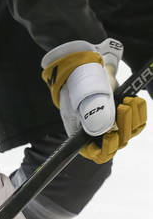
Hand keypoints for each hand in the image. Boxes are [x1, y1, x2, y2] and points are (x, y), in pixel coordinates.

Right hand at [41, 38, 146, 162]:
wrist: (86, 66)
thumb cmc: (80, 81)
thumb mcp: (83, 96)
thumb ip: (94, 114)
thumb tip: (106, 130)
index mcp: (81, 131)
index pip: (94, 152)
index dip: (105, 150)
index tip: (111, 137)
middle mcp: (97, 130)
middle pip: (117, 143)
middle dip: (123, 127)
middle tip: (122, 107)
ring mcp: (112, 123)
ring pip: (129, 133)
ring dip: (133, 118)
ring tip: (128, 101)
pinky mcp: (123, 114)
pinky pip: (138, 121)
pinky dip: (139, 111)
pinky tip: (134, 100)